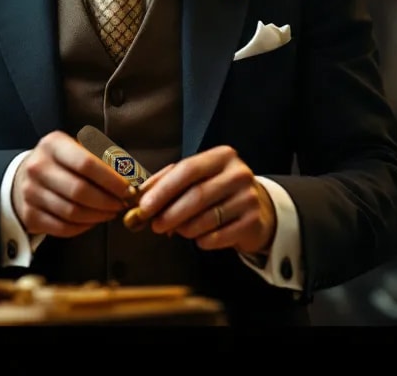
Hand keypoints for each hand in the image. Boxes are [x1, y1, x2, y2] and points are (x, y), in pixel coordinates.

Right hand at [12, 131, 138, 238]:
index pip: (86, 163)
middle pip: (79, 190)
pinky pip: (62, 228)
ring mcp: (30, 193)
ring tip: (111, 213)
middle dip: (107, 201)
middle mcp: (37, 167)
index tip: (129, 188)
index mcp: (53, 145)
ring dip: (98, 216)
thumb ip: (104, 159)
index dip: (111, 179)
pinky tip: (93, 221)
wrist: (24, 176)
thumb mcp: (78, 149)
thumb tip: (133, 176)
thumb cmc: (62, 163)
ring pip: (72, 212)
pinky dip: (83, 227)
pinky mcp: (29, 215)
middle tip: (122, 204)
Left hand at [134, 146, 276, 254]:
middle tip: (155, 226)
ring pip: (206, 219)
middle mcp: (238, 174)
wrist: (256, 209)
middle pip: (196, 196)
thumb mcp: (195, 178)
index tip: (144, 207)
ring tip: (178, 230)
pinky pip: (217, 237)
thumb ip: (167, 182)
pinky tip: (200, 237)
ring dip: (184, 229)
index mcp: (222, 156)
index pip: (187, 169)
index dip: (163, 190)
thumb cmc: (217, 191)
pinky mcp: (253, 222)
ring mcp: (248, 198)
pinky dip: (201, 241)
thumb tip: (139, 197)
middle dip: (170, 214)